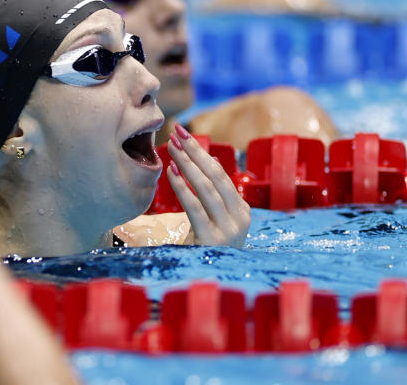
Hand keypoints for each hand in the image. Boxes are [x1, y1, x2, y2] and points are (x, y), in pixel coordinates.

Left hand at [166, 124, 250, 246]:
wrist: (206, 280)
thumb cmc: (204, 245)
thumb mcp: (213, 219)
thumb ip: (211, 194)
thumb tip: (203, 159)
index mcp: (242, 210)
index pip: (221, 175)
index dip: (202, 153)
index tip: (184, 135)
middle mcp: (240, 218)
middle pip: (216, 177)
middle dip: (195, 152)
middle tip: (177, 133)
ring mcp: (228, 229)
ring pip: (207, 189)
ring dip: (188, 165)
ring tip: (172, 148)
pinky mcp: (212, 239)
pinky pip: (195, 207)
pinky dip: (182, 188)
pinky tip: (170, 172)